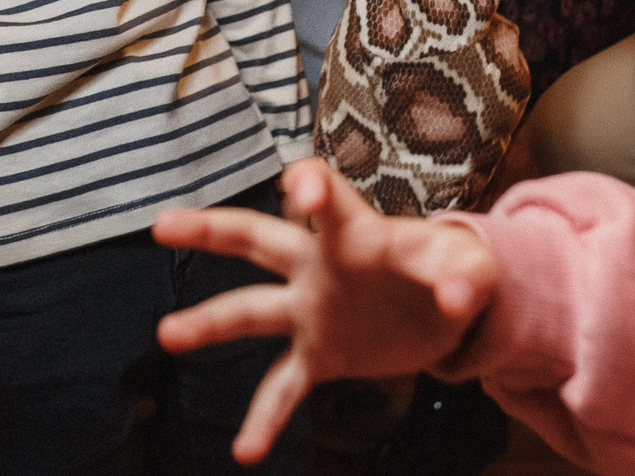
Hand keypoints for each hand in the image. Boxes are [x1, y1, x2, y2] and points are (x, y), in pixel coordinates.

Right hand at [154, 159, 500, 465]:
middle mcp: (320, 266)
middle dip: (211, 229)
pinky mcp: (320, 355)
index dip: (312, 185)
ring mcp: (312, 311)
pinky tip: (245, 450)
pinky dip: (265, 417)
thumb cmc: (455, 268)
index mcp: (357, 233)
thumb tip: (457, 299)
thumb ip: (466, 276)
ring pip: (251, 311)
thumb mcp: (472, 266)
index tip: (300, 187)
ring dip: (210, 323)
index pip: (328, 199)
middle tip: (162, 225)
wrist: (450, 309)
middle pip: (257, 238)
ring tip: (168, 334)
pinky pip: (283, 385)